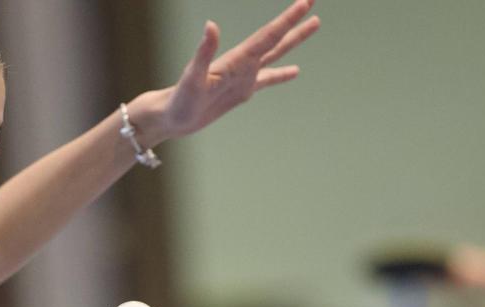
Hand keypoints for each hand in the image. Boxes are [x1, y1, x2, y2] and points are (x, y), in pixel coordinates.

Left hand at [149, 0, 320, 141]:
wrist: (170, 117)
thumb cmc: (179, 100)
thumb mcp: (192, 78)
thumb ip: (204, 52)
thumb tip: (211, 24)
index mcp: (236, 60)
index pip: (267, 35)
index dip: (287, 19)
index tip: (306, 2)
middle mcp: (242, 64)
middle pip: (275, 39)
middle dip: (294, 21)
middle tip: (312, 2)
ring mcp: (243, 77)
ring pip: (275, 54)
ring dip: (294, 40)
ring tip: (314, 25)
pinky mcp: (241, 91)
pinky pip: (267, 80)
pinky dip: (281, 74)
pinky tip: (294, 71)